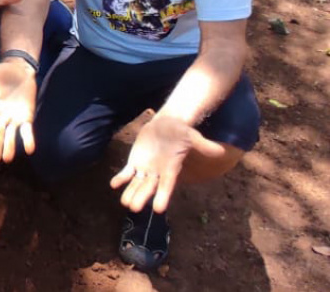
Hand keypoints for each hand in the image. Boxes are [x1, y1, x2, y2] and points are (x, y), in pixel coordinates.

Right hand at [0, 60, 37, 162]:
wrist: (21, 69)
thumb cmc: (2, 71)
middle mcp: (0, 117)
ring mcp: (13, 119)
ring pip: (11, 135)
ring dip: (9, 147)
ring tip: (7, 158)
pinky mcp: (27, 118)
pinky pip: (27, 131)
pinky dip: (28, 140)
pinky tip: (30, 149)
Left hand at [110, 115, 225, 212]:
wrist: (167, 124)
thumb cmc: (182, 132)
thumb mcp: (193, 137)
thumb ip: (204, 145)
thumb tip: (221, 151)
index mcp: (171, 169)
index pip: (167, 185)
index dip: (162, 196)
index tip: (158, 210)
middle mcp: (157, 173)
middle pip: (149, 188)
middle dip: (142, 197)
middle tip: (134, 209)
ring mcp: (145, 168)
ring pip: (136, 184)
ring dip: (130, 192)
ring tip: (124, 203)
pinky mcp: (135, 162)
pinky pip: (126, 173)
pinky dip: (120, 178)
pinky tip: (113, 184)